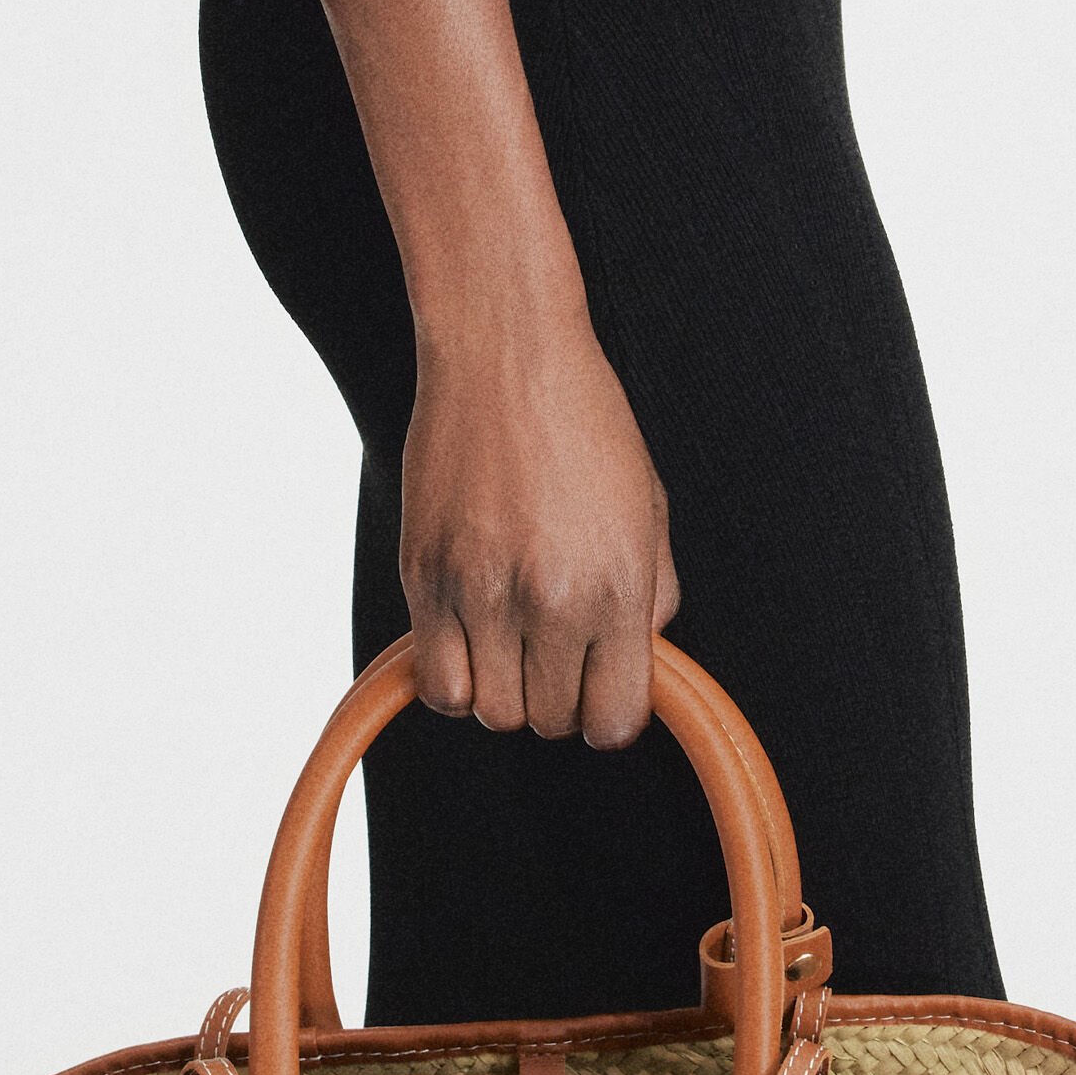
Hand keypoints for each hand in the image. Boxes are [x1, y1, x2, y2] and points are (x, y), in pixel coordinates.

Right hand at [400, 292, 679, 747]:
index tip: (603, 694)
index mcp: (615, 588)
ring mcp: (480, 592)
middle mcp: (549, 600)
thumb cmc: (583, 423)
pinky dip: (455, 680)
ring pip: (491, 713)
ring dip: (505, 693)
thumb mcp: (649, 513)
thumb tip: (636, 668)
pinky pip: (437, 683)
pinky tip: (472, 642)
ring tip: (514, 647)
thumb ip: (650, 600)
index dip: (610, 716)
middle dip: (558, 701)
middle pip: (550, 722)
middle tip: (558, 657)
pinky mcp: (425, 576)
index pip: (615, 719)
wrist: (504, 352)